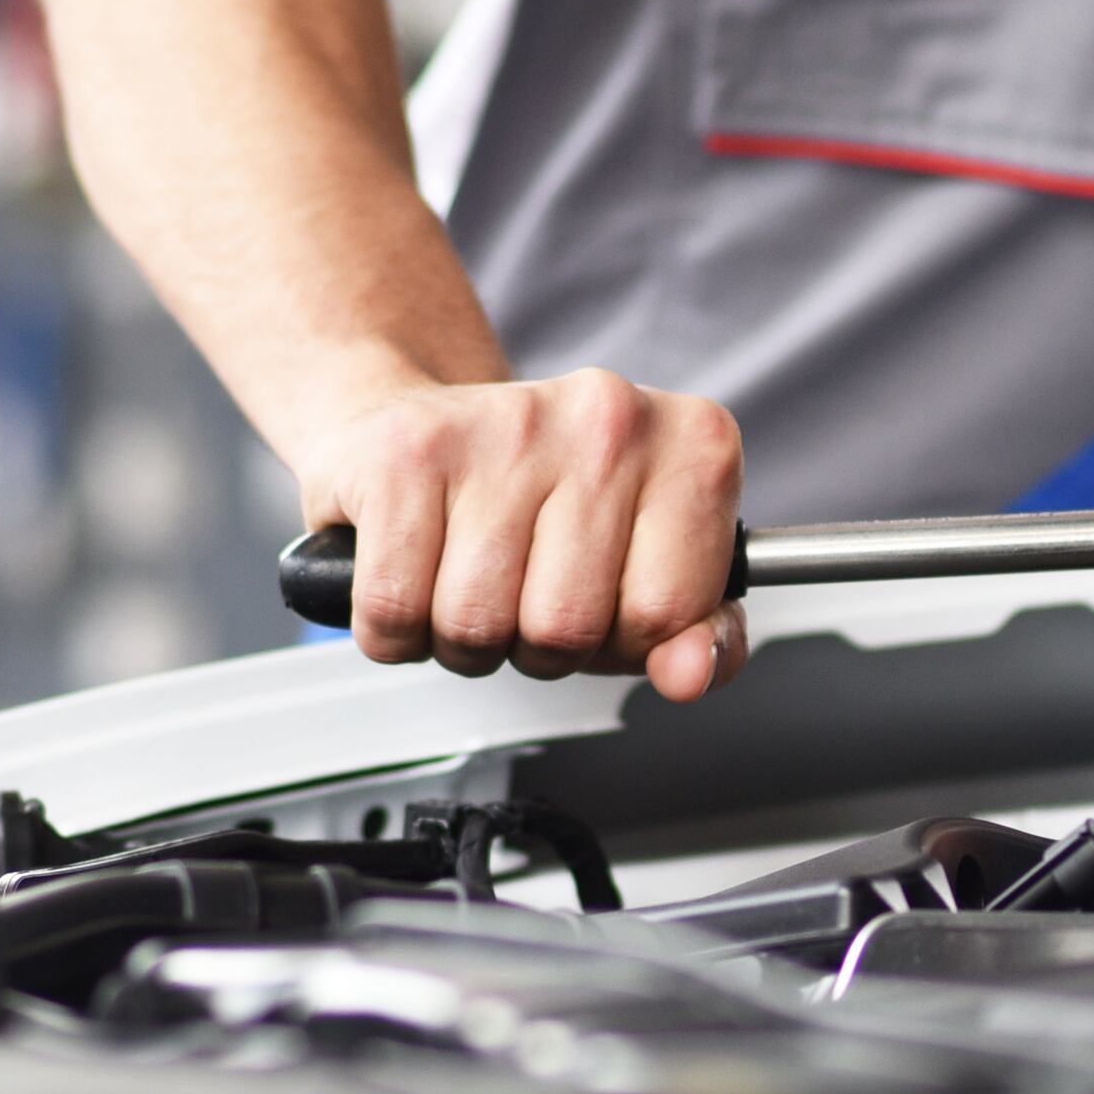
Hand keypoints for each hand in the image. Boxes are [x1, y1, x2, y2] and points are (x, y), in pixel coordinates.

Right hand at [298, 367, 748, 698]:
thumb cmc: (544, 509)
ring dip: (460, 639)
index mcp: (695, 447)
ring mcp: (507, 424)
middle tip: (522, 590)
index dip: (623, 644)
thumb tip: (688, 675)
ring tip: (468, 578)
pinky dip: (393, 627)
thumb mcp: (650, 571)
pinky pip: (396, 609)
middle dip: (535, 646)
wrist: (419, 424)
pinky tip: (414, 571)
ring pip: (478, 625)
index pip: (668, 616)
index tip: (603, 601)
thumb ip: (700, 635)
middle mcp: (610, 418)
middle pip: (567, 628)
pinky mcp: (409, 448)